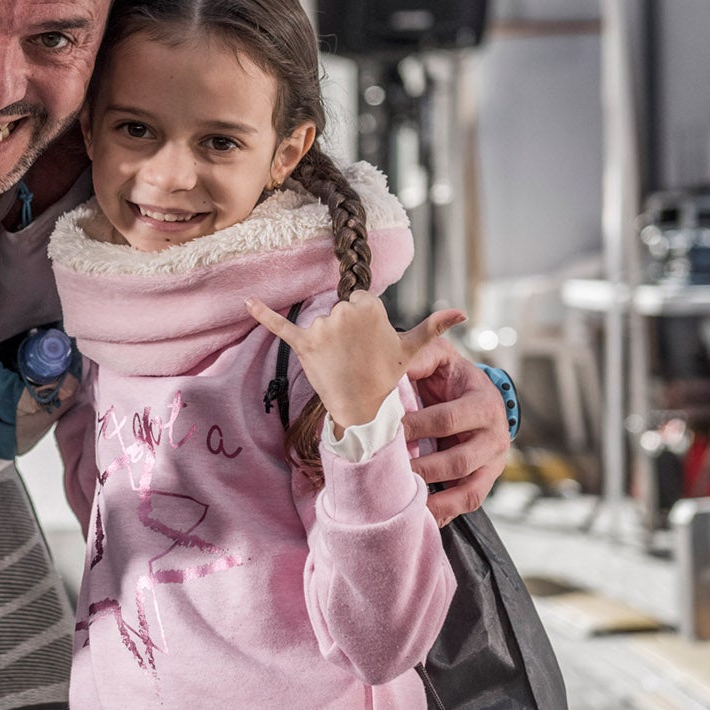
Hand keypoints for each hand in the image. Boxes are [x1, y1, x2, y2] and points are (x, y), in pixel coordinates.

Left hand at [246, 296, 460, 430]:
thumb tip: (463, 311)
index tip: (370, 344)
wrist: (362, 407)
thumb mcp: (410, 350)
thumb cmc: (385, 376)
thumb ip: (434, 326)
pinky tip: (247, 302)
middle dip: (346, 332)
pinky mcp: (302, 344)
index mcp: (370, 307)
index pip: (361, 301)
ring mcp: (323, 329)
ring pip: (322, 323)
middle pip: (341, 310)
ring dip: (328, 341)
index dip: (366, 324)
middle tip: (356, 357)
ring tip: (340, 362)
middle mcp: (345, 313)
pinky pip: (280, 325)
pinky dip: (262, 313)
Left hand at [402, 328, 510, 525]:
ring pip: (466, 488)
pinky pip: (468, 502)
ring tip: (400, 496)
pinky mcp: (486, 480)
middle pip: (458, 459)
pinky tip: (421, 518)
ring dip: (432, 494)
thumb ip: (420, 356)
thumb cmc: (450, 377)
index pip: (447, 419)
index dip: (416, 428)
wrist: (475, 397)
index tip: (385, 433)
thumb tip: (393, 364)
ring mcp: (494, 462)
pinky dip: (445, 512)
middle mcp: (495, 435)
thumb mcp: (440, 359)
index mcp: (484, 402)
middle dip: (421, 466)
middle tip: (387, 469)